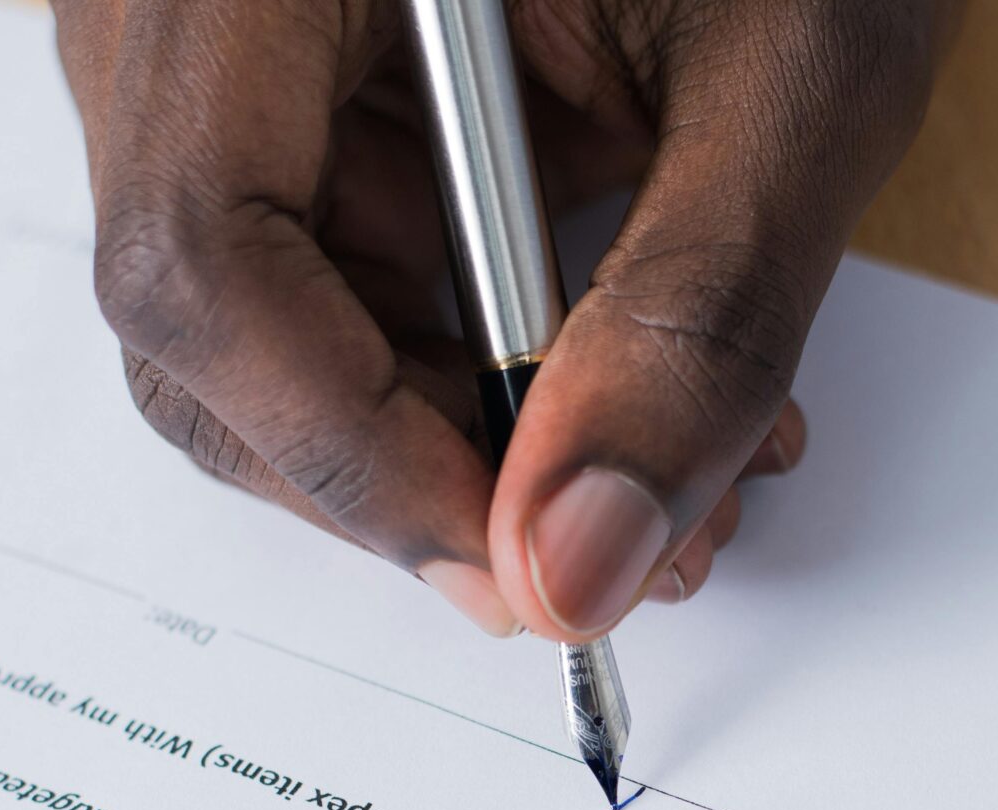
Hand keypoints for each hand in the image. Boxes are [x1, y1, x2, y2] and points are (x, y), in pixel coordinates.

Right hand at [49, 0, 956, 639]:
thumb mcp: (798, 70)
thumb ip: (696, 322)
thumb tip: (576, 568)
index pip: (199, 248)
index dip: (350, 451)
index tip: (522, 562)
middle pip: (201, 310)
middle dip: (408, 469)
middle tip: (608, 546)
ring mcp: (221, 33)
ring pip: (261, 319)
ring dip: (454, 434)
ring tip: (664, 461)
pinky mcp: (285, 79)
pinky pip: (322, 268)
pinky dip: (463, 362)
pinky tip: (611, 377)